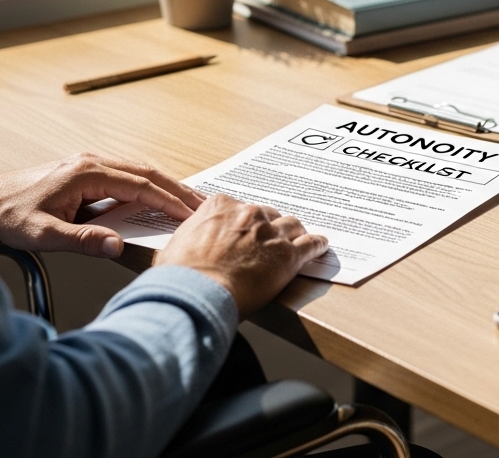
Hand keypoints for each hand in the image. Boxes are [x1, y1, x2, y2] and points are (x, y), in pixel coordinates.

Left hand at [0, 154, 204, 257]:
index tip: (190, 214)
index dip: (168, 200)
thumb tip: (116, 246)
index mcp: (86, 173)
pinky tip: (158, 199)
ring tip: (189, 202)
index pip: (139, 185)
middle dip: (178, 189)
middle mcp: (92, 162)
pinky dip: (149, 186)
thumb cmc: (10, 215)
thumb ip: (82, 240)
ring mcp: (90, 164)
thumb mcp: (44, 234)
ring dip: (166, 186)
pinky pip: (127, 176)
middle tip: (203, 206)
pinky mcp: (87, 172)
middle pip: (147, 172)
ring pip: (140, 171)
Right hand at [155, 194, 327, 317]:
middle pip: (268, 214)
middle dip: (268, 228)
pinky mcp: (288, 255)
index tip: (246, 231)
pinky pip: (311, 244)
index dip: (245, 222)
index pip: (240, 207)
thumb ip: (195, 233)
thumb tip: (194, 241)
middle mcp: (249, 213)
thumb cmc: (180, 275)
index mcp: (221, 206)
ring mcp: (270, 233)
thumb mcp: (177, 242)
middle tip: (268, 242)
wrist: (195, 293)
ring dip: (294, 234)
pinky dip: (317, 245)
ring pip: (292, 225)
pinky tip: (320, 247)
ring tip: (297, 241)